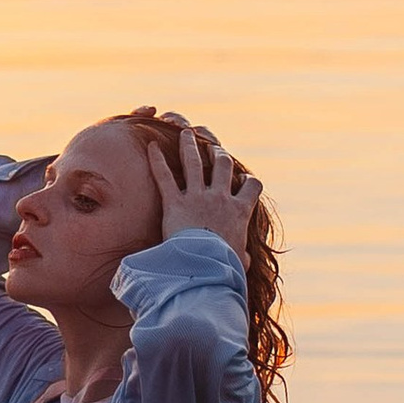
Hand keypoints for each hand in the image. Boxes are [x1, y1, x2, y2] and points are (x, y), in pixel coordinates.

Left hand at [137, 114, 259, 258]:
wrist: (204, 269)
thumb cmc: (223, 269)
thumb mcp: (238, 263)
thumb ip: (242, 256)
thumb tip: (245, 261)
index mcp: (240, 211)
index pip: (252, 187)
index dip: (248, 181)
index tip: (244, 180)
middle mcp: (220, 198)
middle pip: (223, 165)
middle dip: (218, 153)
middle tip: (213, 148)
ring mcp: (197, 197)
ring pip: (195, 162)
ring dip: (190, 145)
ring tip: (186, 133)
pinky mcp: (175, 203)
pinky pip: (165, 177)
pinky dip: (157, 161)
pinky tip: (151, 146)